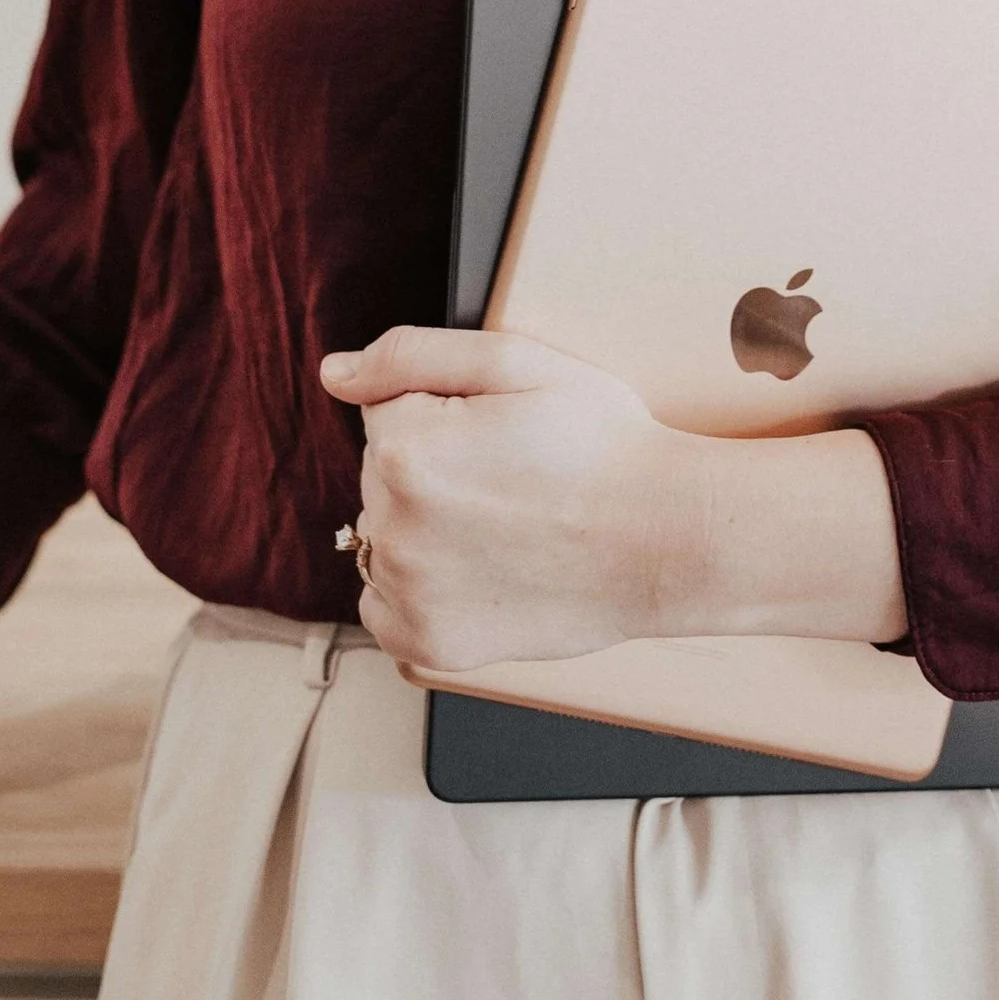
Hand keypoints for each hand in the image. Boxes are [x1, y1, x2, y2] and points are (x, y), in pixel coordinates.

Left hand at [320, 326, 704, 672]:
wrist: (665, 539)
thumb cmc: (600, 445)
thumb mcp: (517, 362)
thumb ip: (410, 355)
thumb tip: (334, 373)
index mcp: (403, 449)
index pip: (385, 411)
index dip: (446, 412)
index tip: (500, 432)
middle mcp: (392, 527)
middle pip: (381, 473)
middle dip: (431, 466)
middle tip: (511, 478)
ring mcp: (407, 594)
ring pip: (383, 535)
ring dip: (423, 527)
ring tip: (503, 526)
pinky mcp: (427, 644)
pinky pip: (384, 605)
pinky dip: (418, 591)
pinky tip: (480, 571)